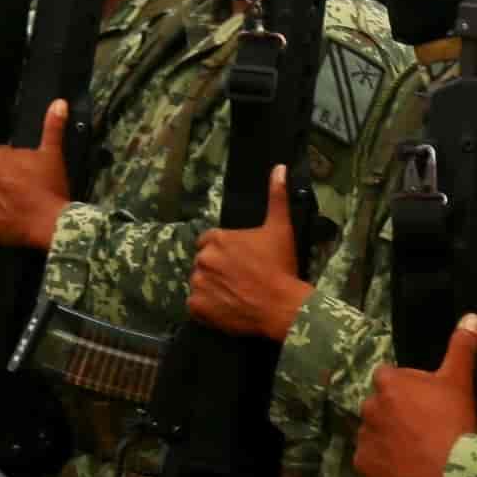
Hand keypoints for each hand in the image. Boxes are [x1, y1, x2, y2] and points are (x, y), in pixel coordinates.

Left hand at [0, 102, 73, 251]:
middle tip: (22, 192)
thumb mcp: (53, 155)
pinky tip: (6, 219)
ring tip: (15, 207)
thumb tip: (59, 102)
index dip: (15, 167)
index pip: (1, 156)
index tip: (27, 176)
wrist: (48, 223)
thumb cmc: (50, 188)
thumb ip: (52, 127)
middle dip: (3, 181)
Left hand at [191, 166, 313, 339]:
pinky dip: (207, 308)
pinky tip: (225, 308)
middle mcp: (203, 259)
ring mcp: (198, 284)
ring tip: (233, 295)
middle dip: (217, 269)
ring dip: (211, 288)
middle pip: (204, 262)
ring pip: (200, 283)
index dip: (224, 252)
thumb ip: (276, 196)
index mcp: (218, 239)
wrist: (281, 306)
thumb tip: (279, 167)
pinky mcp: (197, 307)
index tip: (239, 261)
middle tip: (239, 279)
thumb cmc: (280, 266)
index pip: (209, 242)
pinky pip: (195, 306)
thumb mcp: (280, 228)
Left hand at [358, 317, 476, 476]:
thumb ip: (461, 347)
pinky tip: (401, 468)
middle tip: (419, 427)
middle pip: (378, 405)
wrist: (451, 471)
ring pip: (372, 432)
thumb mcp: (459, 381)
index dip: (404, 388)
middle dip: (393, 413)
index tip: (421, 401)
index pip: (387, 377)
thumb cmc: (454, 421)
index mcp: (388, 383)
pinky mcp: (362, 466)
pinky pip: (368, 461)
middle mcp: (369, 407)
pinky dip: (380, 464)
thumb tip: (471, 316)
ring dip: (386, 437)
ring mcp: (364, 438)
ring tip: (412, 450)